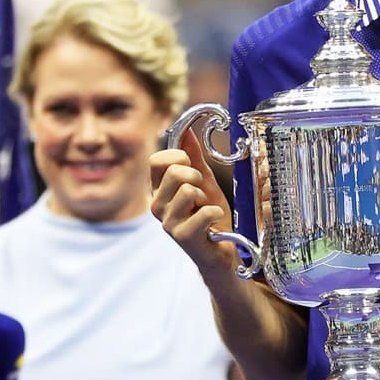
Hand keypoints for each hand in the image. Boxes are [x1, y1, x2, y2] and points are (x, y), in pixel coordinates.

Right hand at [150, 128, 236, 274]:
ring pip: (188, 190)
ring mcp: (168, 223)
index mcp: (159, 189)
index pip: (156, 160)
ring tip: (206, 209)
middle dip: (196, 176)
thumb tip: (187, 131)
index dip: (178, 156)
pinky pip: (203, 211)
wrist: (222, 249)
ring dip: (205, 196)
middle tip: (201, 192)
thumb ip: (194, 157)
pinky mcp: (183, 237)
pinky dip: (216, 212)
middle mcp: (157, 206)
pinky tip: (213, 223)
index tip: (191, 166)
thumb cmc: (211, 214)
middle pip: (174, 171)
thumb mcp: (204, 181)